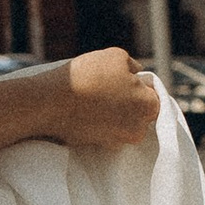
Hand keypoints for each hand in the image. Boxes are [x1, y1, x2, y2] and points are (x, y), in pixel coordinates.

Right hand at [46, 47, 163, 152]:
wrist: (50, 101)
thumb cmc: (87, 76)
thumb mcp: (117, 56)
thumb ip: (133, 66)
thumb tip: (136, 73)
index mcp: (149, 107)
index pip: (154, 96)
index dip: (138, 85)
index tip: (122, 79)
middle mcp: (137, 129)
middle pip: (138, 112)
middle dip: (128, 101)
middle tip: (107, 87)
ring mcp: (116, 141)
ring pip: (121, 122)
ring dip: (113, 112)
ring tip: (93, 97)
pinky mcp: (96, 147)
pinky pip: (104, 131)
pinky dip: (98, 122)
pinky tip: (84, 108)